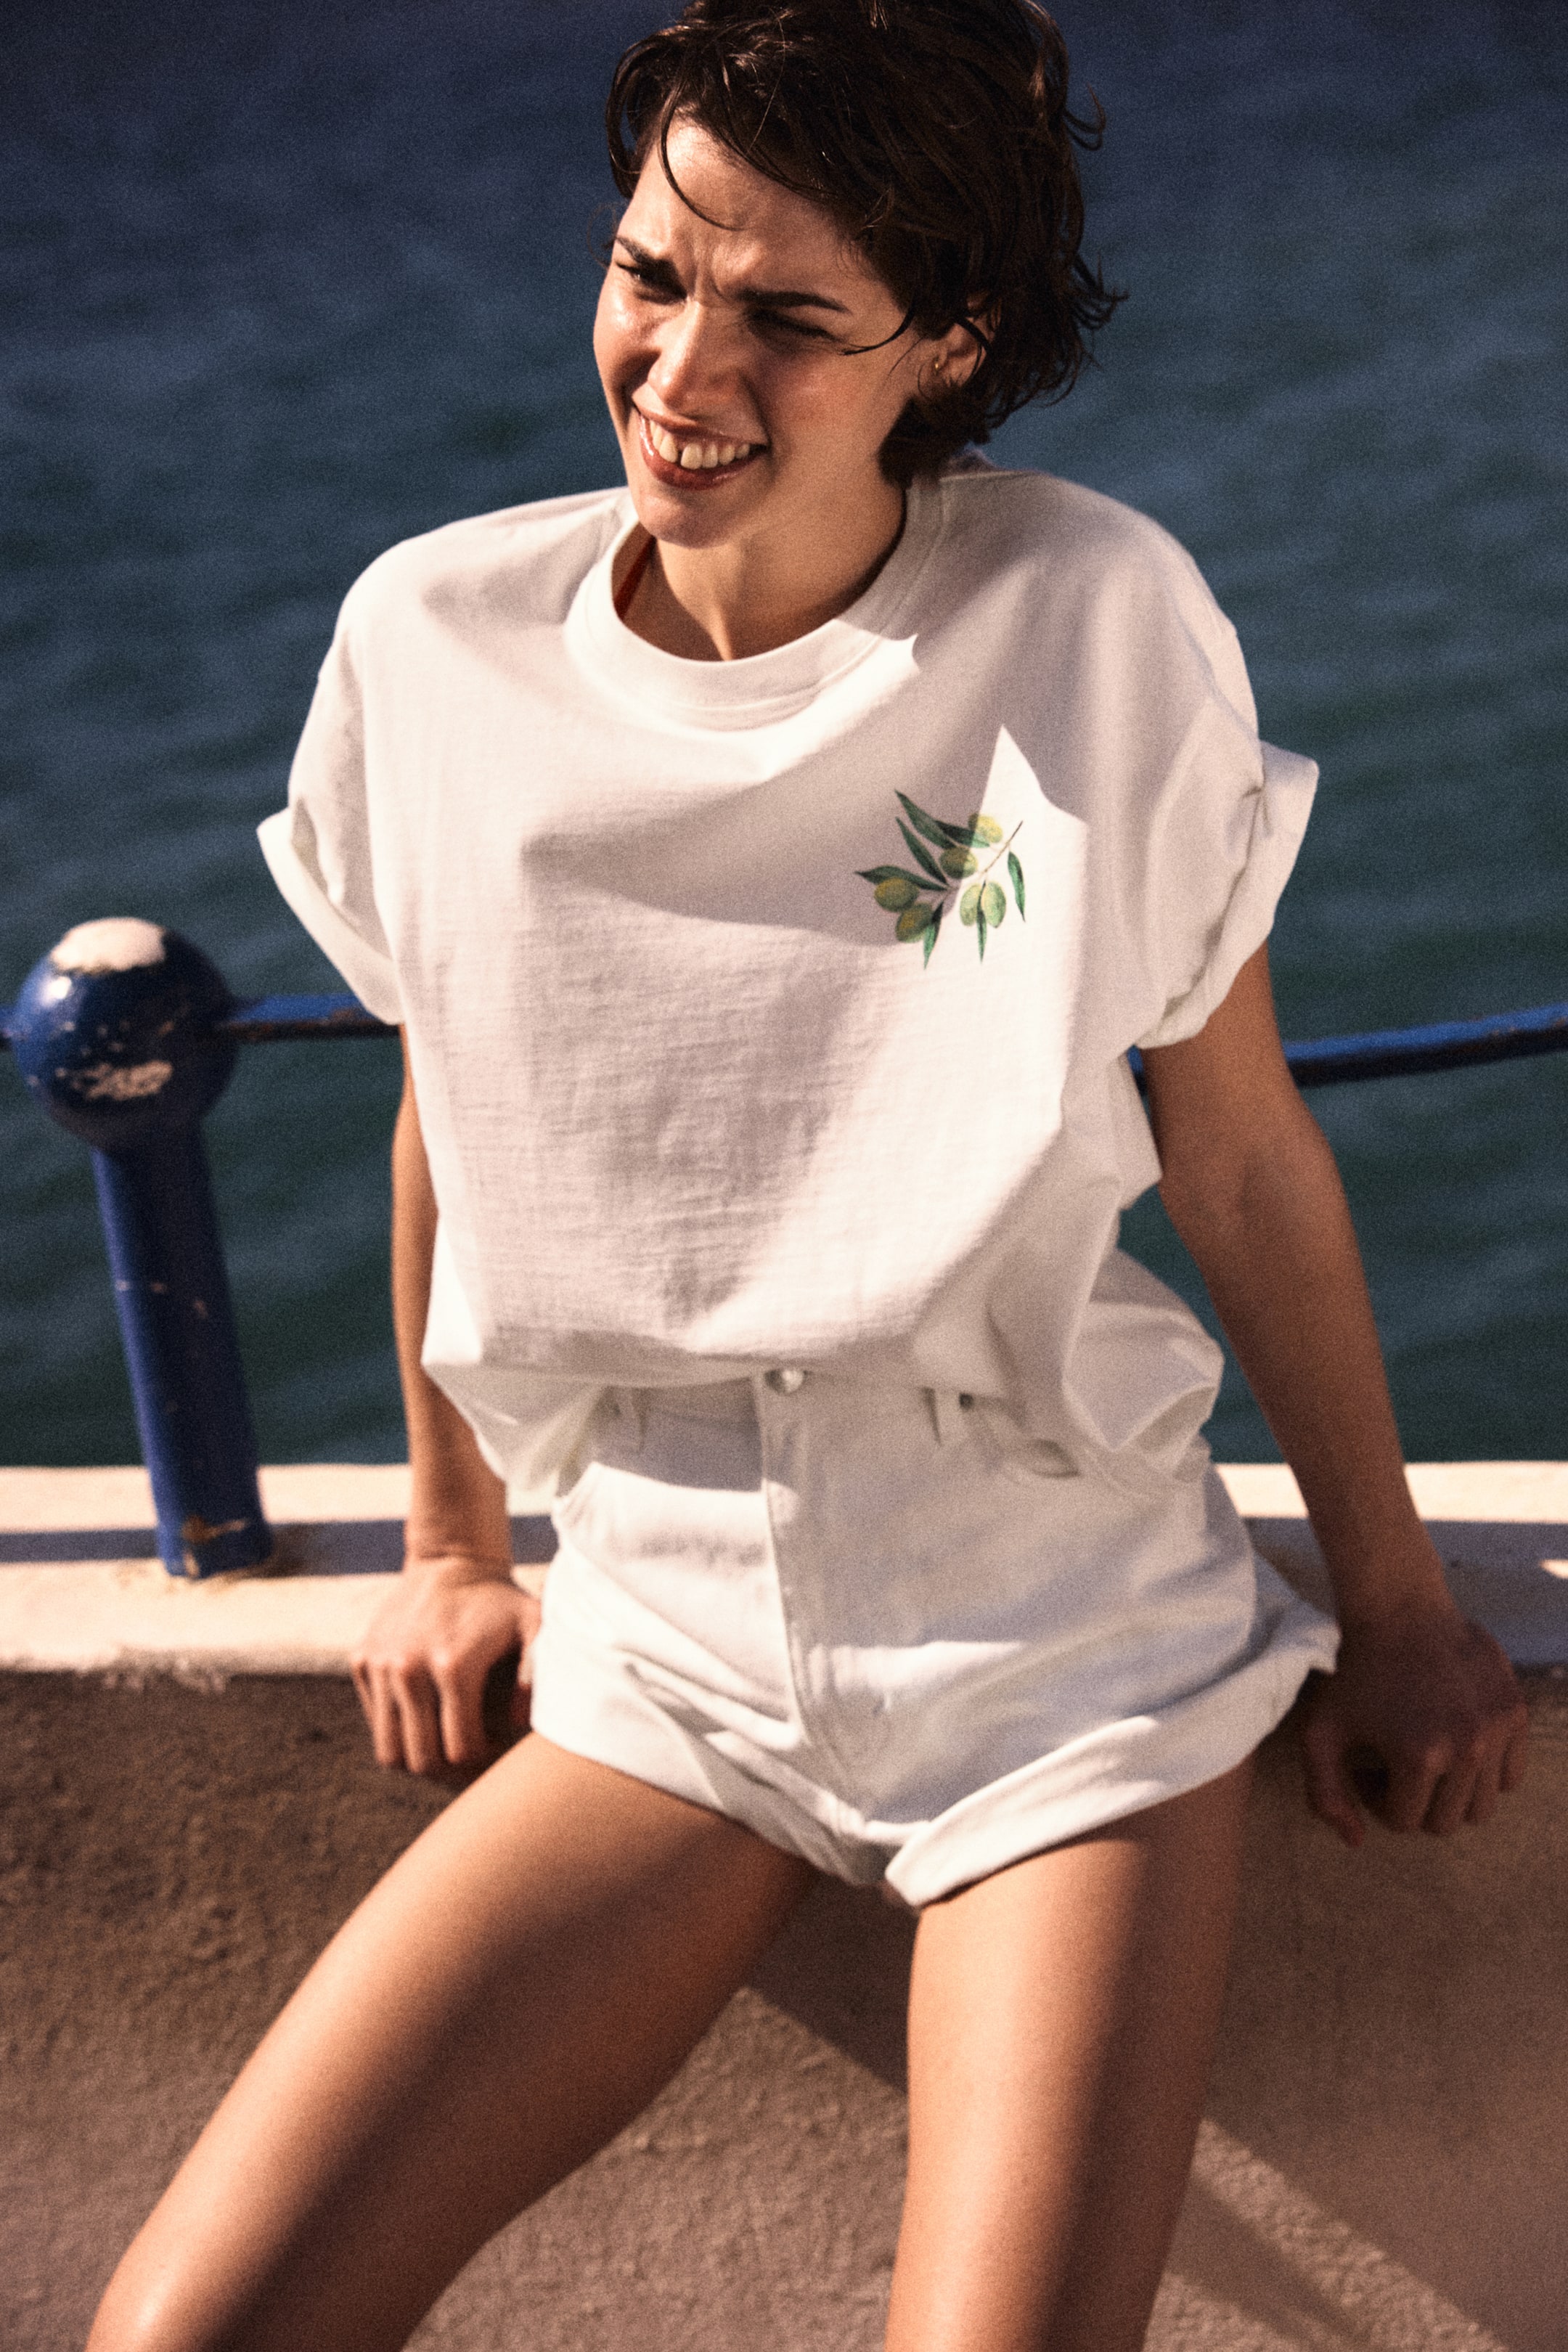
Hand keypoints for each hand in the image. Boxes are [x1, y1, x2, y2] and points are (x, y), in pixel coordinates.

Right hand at [351, 1552, 541, 1778]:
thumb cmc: (501, 1602)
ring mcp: (381, 1665)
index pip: (459, 1751)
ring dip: (416, 1759)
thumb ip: (538, 1671)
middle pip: (420, 1759)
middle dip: (447, 1773)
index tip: (492, 1756)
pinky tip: (423, 1716)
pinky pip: (374, 1719)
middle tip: (467, 1767)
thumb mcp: (534, 1625)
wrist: (451, 1560)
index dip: (479, 1765)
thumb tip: (519, 1721)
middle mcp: (409, 1668)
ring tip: (442, 1750)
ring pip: (389, 1749)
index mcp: (454, 1666)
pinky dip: (395, 1728)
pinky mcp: (362, 1660)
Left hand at [1300, 1596, 1528, 1846]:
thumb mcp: (1320, 1732)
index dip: (1378, 1799)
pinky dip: (1485, 1774)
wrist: (1398, 1610)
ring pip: (1481, 1806)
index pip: (1404, 1822)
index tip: (1368, 1767)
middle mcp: (1465, 1748)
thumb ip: (1325, 1794)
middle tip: (1395, 1766)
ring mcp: (1495, 1730)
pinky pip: (1511, 1775)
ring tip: (1426, 1757)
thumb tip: (1357, 1842)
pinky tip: (1454, 1744)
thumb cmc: (1355, 1672)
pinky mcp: (1515, 1713)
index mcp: (1418, 1757)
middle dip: (1414, 1801)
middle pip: (1445, 1821)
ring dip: (1450, 1793)